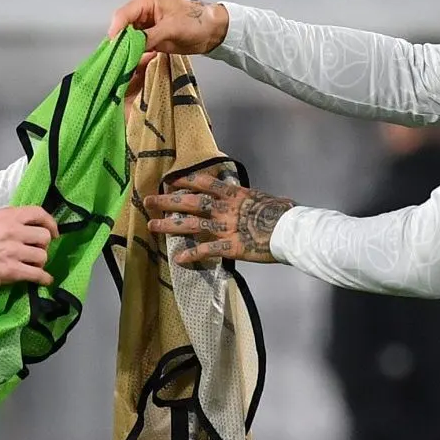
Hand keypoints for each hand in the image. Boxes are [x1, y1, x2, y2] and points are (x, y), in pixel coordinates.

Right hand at [0, 205, 56, 289]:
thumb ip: (12, 220)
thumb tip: (33, 226)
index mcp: (8, 216)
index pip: (38, 213)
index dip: (50, 223)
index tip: (53, 232)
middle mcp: (12, 231)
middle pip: (44, 236)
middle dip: (43, 245)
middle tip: (35, 251)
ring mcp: (13, 251)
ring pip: (43, 256)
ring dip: (40, 262)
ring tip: (32, 265)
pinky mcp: (12, 270)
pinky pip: (38, 274)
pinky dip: (44, 279)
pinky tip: (45, 280)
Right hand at [108, 0, 228, 55]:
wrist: (213, 31)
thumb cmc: (197, 21)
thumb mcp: (172, 28)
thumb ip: (150, 36)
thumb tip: (131, 47)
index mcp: (144, 1)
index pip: (122, 15)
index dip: (115, 32)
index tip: (112, 48)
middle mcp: (140, 12)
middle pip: (121, 29)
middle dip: (119, 45)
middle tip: (117, 61)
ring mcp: (144, 26)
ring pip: (126, 41)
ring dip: (126, 53)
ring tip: (123, 66)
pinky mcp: (149, 39)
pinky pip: (136, 49)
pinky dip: (134, 57)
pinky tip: (133, 66)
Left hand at [141, 168, 293, 265]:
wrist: (291, 230)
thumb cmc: (283, 213)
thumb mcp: (264, 199)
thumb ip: (250, 199)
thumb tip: (253, 198)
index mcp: (234, 194)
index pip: (204, 183)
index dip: (185, 181)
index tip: (170, 181)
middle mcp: (225, 208)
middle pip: (190, 202)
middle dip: (167, 201)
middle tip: (148, 200)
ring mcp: (225, 227)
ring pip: (191, 224)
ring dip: (169, 225)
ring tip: (151, 226)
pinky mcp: (230, 246)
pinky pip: (206, 251)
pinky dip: (192, 255)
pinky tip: (178, 259)